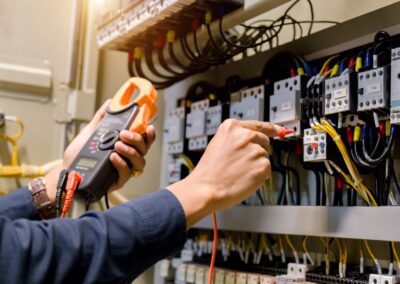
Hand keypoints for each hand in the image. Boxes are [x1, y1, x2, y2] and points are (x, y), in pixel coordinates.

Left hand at [45, 100, 155, 201]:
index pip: (144, 140)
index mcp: (126, 146)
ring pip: (139, 162)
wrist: (67, 171)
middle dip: (137, 140)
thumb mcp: (90, 132)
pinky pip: (126, 173)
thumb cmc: (79, 154)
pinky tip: (113, 157)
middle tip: (124, 134)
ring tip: (117, 145)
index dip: (149, 134)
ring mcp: (124, 170)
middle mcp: (128, 158)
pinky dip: (121, 163)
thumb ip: (101, 118)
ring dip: (131, 152)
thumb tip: (109, 103)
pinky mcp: (117, 181)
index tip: (148, 126)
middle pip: (144, 149)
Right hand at [167, 119, 282, 226]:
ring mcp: (255, 150)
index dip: (271, 128)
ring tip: (238, 173)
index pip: (258, 125)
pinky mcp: (263, 165)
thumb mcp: (218, 145)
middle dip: (256, 152)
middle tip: (241, 164)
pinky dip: (259, 176)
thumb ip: (235, 139)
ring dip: (256, 165)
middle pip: (263, 141)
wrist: (206, 189)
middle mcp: (245, 135)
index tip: (279, 130)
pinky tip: (244, 178)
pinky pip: (266, 170)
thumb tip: (253, 141)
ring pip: (264, 157)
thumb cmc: (209, 172)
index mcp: (231, 127)